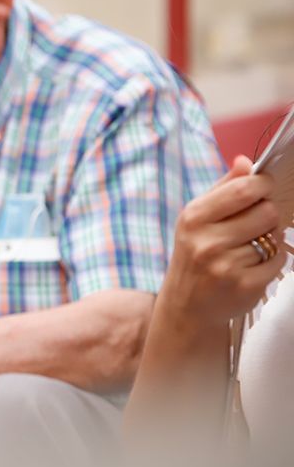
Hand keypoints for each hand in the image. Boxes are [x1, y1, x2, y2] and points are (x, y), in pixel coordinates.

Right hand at [162, 155, 285, 326]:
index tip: (264, 188)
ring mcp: (225, 265)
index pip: (244, 189)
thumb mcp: (198, 218)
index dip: (263, 185)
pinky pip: (279, 261)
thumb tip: (246, 161)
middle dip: (268, 214)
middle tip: (256, 223)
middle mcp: (206, 241)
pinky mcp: (244, 286)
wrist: (187, 305)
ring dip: (270, 239)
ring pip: (275, 237)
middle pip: (266, 212)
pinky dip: (273, 261)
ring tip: (252, 245)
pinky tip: (254, 264)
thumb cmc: (194, 255)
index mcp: (194, 218)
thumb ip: (224, 187)